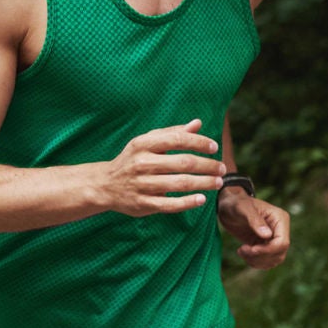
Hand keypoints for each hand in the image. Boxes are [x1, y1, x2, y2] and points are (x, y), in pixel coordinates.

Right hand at [96, 119, 226, 217]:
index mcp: (143, 144)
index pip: (177, 140)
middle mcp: (142, 163)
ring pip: (179, 183)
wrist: (105, 185)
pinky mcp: (143, 203)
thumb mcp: (147, 142)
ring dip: (203, 183)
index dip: (198, 142)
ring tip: (218, 182)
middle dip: (207, 165)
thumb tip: (197, 123)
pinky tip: (202, 199)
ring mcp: (142, 184)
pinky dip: (188, 202)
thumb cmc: (133, 159)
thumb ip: (172, 133)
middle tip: (222, 168)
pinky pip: (170, 204)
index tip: (214, 147)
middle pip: (182, 163)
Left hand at [218, 188, 289, 269]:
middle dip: (260, 256)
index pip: (282, 242)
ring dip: (257, 261)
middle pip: (279, 253)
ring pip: (274, 259)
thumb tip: (267, 235)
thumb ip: (255, 220)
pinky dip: (255, 262)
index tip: (250, 249)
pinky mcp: (265, 245)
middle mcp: (280, 229)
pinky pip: (267, 261)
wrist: (228, 206)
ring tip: (241, 251)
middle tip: (242, 250)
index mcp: (280, 219)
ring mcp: (274, 238)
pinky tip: (243, 254)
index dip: (267, 250)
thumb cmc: (235, 203)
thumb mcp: (242, 208)